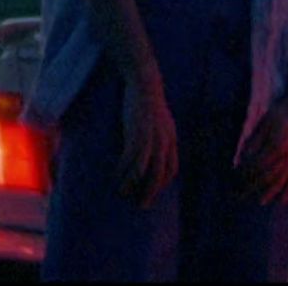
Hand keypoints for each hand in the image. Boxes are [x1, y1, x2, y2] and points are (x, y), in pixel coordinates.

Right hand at [119, 77, 177, 208]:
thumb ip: (160, 136)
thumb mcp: (161, 121)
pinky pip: (131, 158)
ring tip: (124, 194)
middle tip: (141, 205)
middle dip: (151, 191)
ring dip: (135, 185)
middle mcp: (164, 140)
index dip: (162, 183)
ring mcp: (152, 137)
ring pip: (145, 169)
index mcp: (171, 138)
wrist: (144, 83)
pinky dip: (124, 170)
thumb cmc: (148, 103)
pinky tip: (116, 177)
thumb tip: (153, 150)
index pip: (172, 168)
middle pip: (160, 173)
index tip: (152, 193)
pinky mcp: (137, 132)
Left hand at [234, 92, 287, 204]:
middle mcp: (285, 156)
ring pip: (282, 180)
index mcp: (275, 145)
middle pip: (267, 175)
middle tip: (241, 194)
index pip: (257, 164)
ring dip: (270, 192)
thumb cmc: (280, 113)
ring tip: (260, 202)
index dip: (246, 173)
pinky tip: (282, 201)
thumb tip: (245, 156)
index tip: (235, 179)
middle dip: (254, 186)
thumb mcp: (264, 122)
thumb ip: (255, 140)